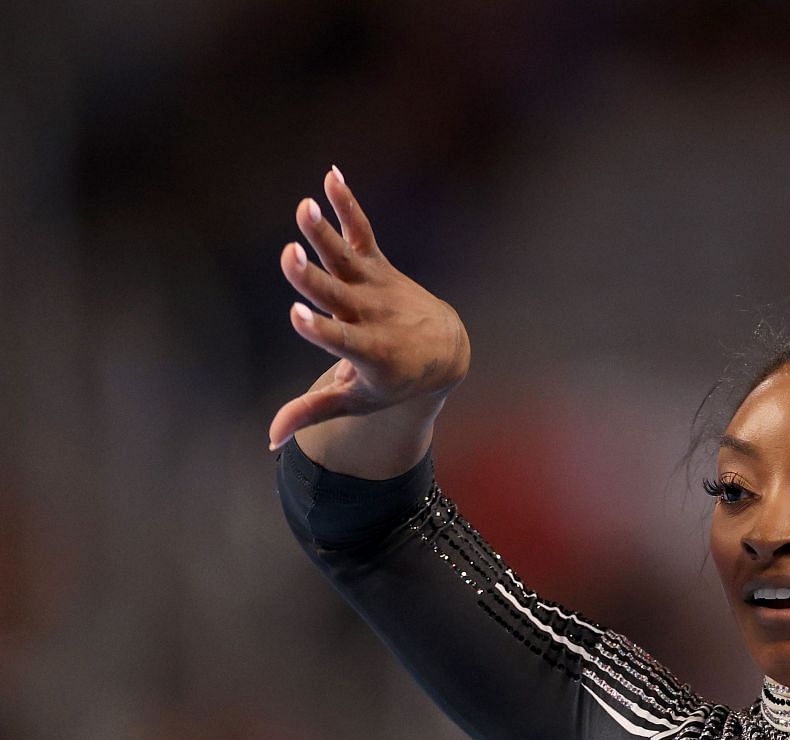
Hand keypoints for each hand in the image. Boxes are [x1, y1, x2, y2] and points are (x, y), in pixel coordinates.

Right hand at [267, 166, 471, 448]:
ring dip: (325, 231)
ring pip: (347, 258)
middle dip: (313, 277)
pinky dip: (348, 204)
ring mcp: (376, 287)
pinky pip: (362, 231)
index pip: (343, 343)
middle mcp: (373, 317)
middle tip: (289, 254)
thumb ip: (314, 411)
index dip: (321, 331)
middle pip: (338, 294)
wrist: (446, 350)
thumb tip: (271, 440)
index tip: (299, 316)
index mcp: (371, 356)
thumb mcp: (358, 400)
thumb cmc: (392, 381)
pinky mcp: (379, 264)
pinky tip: (331, 175)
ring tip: (304, 205)